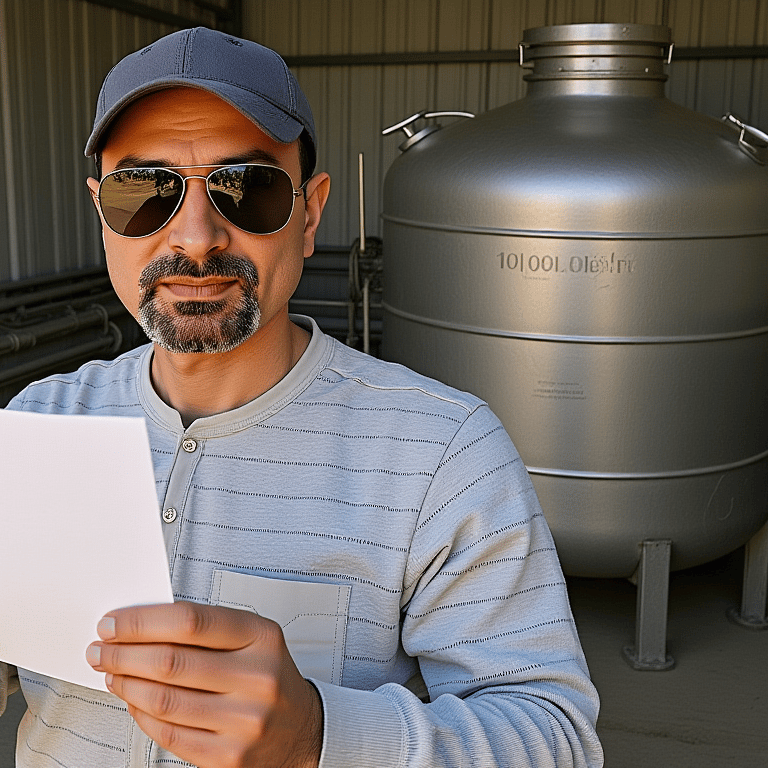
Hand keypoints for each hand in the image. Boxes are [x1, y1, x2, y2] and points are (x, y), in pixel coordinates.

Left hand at [86, 602, 321, 767]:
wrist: (301, 728)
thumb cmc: (267, 674)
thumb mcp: (251, 637)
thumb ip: (205, 628)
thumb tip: (140, 626)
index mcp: (262, 637)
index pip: (191, 621)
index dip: (143, 621)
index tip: (113, 623)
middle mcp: (257, 678)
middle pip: (171, 661)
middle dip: (123, 653)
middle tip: (101, 649)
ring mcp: (244, 721)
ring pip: (164, 700)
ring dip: (126, 684)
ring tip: (112, 672)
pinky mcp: (228, 757)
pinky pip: (169, 734)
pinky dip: (140, 716)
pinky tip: (132, 701)